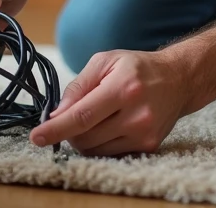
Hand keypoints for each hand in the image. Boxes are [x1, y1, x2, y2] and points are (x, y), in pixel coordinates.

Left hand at [30, 49, 191, 156]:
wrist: (179, 79)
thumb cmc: (138, 67)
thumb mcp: (106, 61)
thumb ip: (78, 86)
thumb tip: (56, 113)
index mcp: (123, 88)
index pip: (82, 116)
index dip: (55, 129)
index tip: (36, 137)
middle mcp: (136, 114)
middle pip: (85, 138)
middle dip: (69, 132)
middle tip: (71, 117)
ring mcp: (144, 133)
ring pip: (96, 150)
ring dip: (84, 139)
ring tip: (95, 118)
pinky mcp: (148, 146)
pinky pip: (110, 154)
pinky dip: (101, 144)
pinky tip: (109, 126)